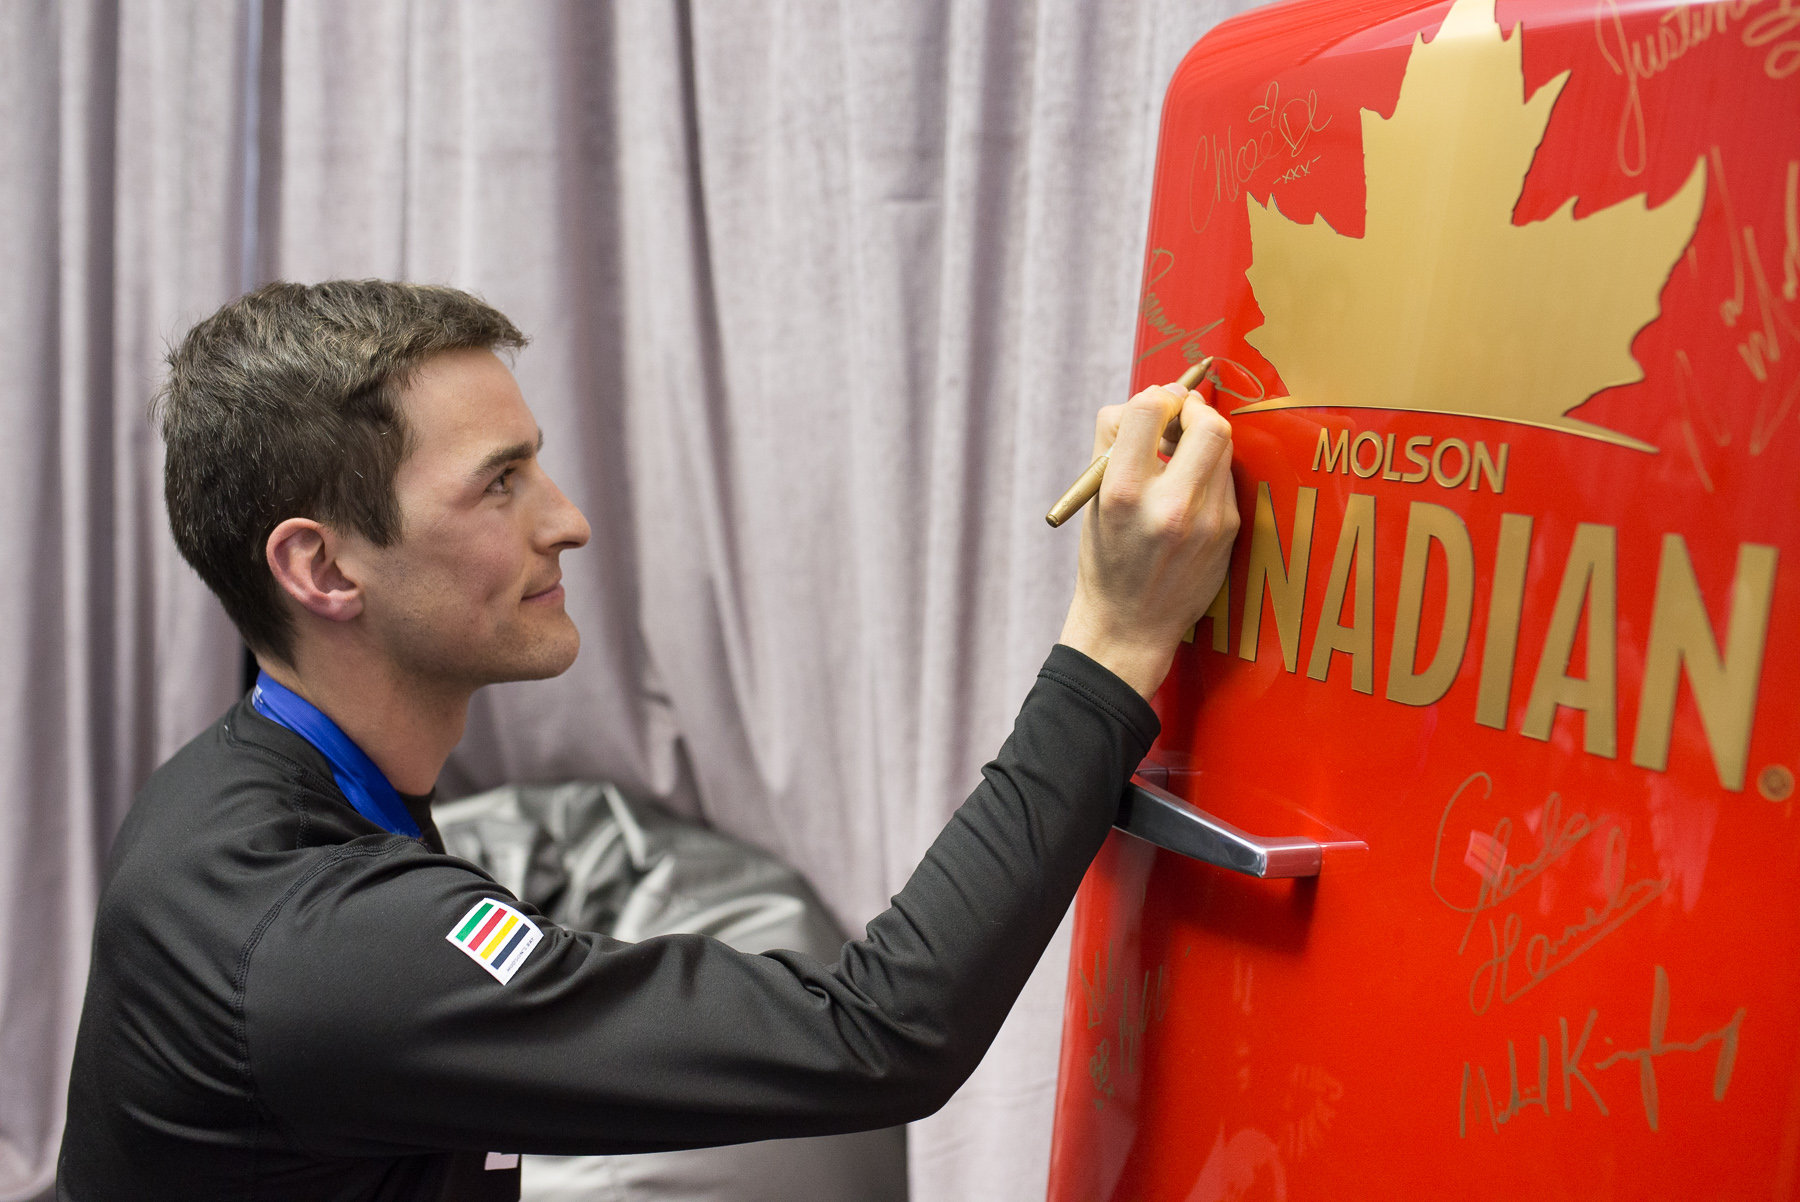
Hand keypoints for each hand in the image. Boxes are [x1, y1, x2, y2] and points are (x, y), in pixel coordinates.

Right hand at [1057, 382, 1238, 697]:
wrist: (1131, 626)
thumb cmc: (1107, 557)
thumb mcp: (1092, 499)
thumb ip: (1113, 441)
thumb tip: (1153, 397)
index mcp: (1123, 493)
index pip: (1148, 409)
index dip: (1155, 397)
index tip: (1155, 405)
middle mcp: (1169, 506)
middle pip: (1208, 423)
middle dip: (1196, 409)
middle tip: (1182, 415)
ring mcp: (1207, 522)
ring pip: (1223, 448)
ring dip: (1204, 438)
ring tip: (1182, 454)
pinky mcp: (1228, 532)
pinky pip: (1226, 479)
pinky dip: (1209, 472)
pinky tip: (1190, 491)